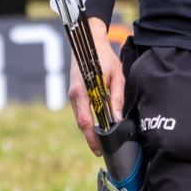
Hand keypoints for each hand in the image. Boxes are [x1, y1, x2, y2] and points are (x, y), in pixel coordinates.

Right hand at [67, 19, 124, 155]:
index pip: (85, 121)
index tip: (100, 150)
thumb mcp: (116, 76)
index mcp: (82, 92)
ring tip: (102, 141)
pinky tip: (97, 125)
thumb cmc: (103, 56)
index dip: (92, 138)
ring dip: (90, 130)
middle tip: (103, 151)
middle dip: (91, 138)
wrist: (87, 40)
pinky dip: (88, 120)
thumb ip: (116, 97)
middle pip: (82, 123)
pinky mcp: (75, 93)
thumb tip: (117, 118)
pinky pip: (81, 111)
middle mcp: (74, 95)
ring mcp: (73, 94)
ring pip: (80, 118)